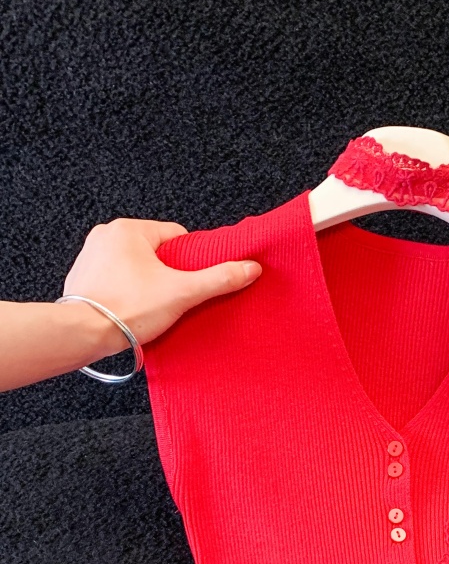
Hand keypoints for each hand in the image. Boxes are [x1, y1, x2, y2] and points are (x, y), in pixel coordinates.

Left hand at [61, 218, 261, 352]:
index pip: (175, 236)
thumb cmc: (127, 309)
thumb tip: (250, 268)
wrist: (84, 334)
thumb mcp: (182, 293)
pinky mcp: (83, 278)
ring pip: (135, 266)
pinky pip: (116, 279)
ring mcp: (91, 256)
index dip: (191, 260)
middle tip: (174, 297)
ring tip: (152, 306)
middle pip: (156, 252)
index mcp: (129, 229)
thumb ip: (218, 279)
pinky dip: (127, 292)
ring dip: (147, 283)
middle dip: (168, 274)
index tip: (192, 281)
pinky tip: (133, 309)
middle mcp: (106, 236)